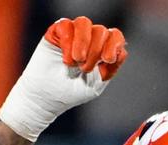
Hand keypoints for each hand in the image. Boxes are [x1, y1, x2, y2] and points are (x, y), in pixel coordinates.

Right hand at [0, 17, 126, 141]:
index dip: (114, 44)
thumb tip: (120, 50)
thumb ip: (110, 67)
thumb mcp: (97, 83)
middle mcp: (89, 38)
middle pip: (101, 31)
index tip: (107, 60)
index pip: (115, 36)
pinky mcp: (56, 31)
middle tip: (85, 69)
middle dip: (95, 51)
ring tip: (77, 61)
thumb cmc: (72, 92)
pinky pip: (66, 25)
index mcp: (101, 50)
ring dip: (83, 43)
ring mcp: (73, 33)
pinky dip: (68, 43)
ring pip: (84, 23)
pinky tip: (66, 60)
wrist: (47, 97)